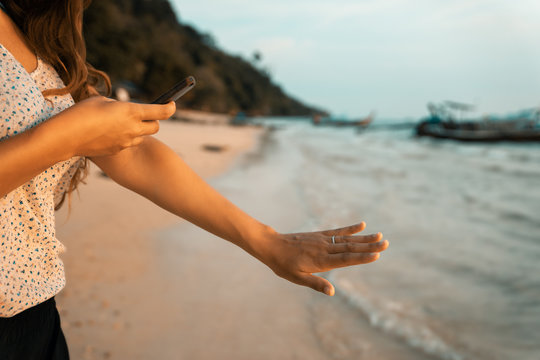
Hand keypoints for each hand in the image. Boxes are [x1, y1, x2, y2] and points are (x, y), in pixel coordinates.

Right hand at [51, 96, 175, 156]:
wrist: (67, 136)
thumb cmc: (81, 113)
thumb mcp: (101, 101)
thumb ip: (118, 106)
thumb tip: (123, 111)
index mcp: (131, 112)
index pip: (161, 112)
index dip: (170, 108)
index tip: (172, 104)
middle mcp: (133, 128)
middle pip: (155, 127)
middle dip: (152, 121)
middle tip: (144, 115)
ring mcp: (126, 142)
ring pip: (142, 137)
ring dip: (138, 131)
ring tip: (122, 124)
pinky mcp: (118, 150)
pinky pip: (128, 143)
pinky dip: (125, 138)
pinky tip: (110, 133)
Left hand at [257, 222, 387, 295]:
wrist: (272, 246)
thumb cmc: (283, 265)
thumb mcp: (297, 278)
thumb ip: (316, 283)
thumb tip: (332, 292)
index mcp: (320, 260)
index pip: (345, 259)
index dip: (361, 257)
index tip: (376, 255)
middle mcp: (324, 248)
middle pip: (350, 247)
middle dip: (369, 246)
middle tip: (386, 243)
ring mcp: (322, 240)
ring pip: (346, 239)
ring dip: (364, 238)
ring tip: (379, 235)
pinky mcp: (319, 234)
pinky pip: (337, 231)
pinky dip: (349, 228)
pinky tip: (361, 225)